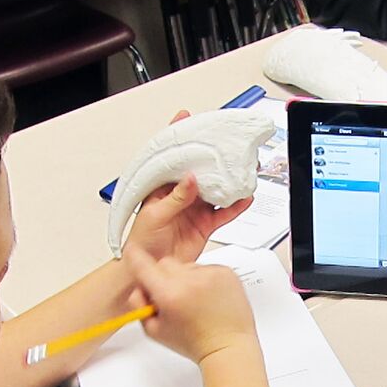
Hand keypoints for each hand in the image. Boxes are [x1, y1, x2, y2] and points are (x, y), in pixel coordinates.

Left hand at [124, 110, 253, 262]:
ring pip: (216, 191)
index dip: (178, 138)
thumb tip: (189, 180)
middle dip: (212, 160)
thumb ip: (175, 198)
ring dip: (228, 183)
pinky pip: (224, 213)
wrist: (150, 268)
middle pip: (200, 172)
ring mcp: (194, 209)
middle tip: (226, 147)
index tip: (187, 118)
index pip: (171, 157)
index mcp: (163, 187)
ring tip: (242, 172)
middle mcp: (181, 194)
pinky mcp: (205, 225)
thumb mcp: (155, 215)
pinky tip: (245, 198)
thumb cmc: (141, 240)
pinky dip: (236, 206)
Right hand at [125, 247, 257, 363]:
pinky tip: (208, 299)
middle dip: (164, 277)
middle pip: (165, 263)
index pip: (142, 264)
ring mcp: (210, 274)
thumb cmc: (196, 343)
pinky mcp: (226, 272)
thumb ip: (139, 305)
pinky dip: (205, 280)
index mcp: (169, 294)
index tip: (134, 254)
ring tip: (195, 302)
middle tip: (172, 298)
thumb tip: (138, 286)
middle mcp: (190, 280)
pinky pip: (206, 268)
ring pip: (187, 266)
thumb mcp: (155, 331)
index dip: (135, 259)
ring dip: (186, 279)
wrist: (229, 346)